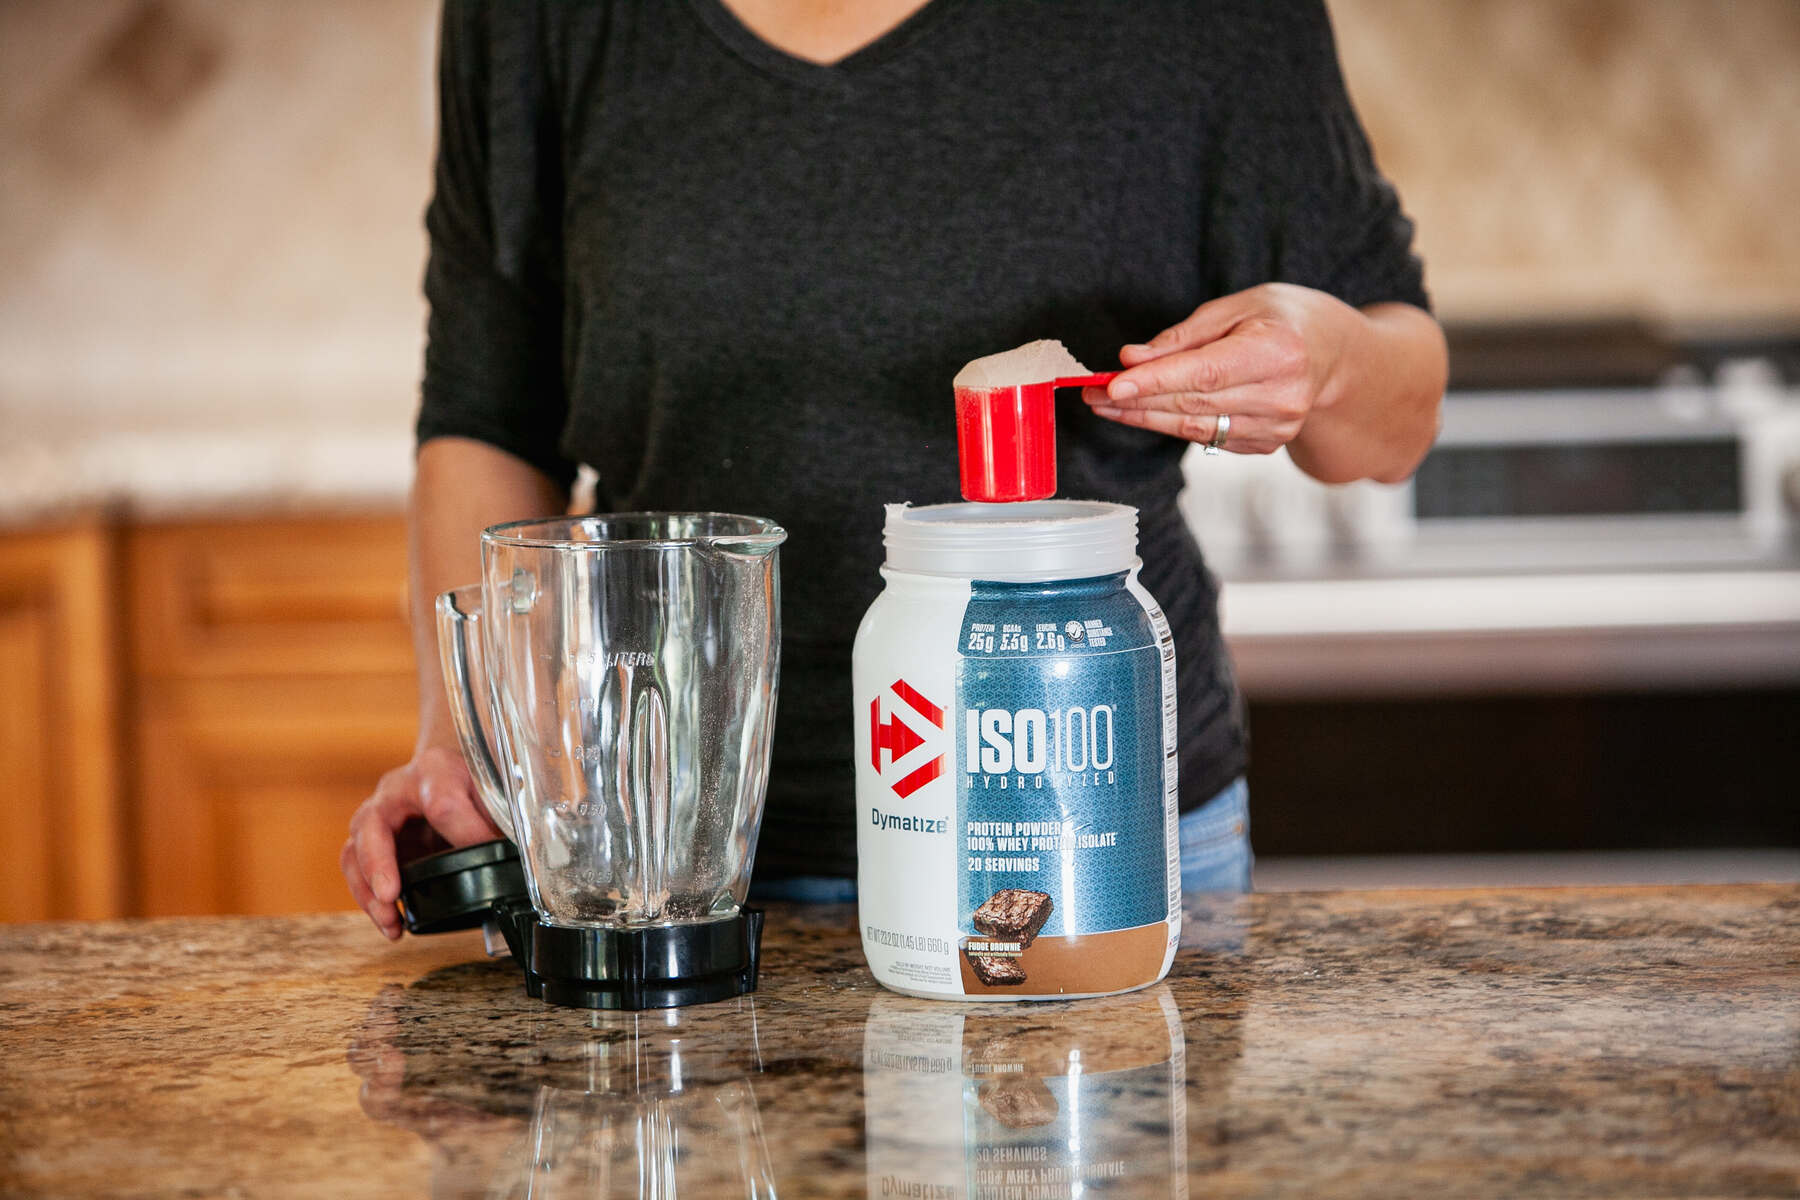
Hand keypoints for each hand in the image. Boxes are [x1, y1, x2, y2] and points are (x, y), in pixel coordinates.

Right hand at [342, 744, 502, 939]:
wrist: (448, 768)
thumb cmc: (471, 780)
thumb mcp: (492, 788)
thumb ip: (499, 816)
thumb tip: (514, 854)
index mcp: (434, 770)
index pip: (442, 803)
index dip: (465, 833)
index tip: (487, 854)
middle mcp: (396, 790)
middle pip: (374, 823)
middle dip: (379, 861)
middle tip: (390, 894)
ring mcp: (377, 815)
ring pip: (355, 850)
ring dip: (367, 890)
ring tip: (390, 921)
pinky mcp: (369, 841)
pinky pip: (356, 870)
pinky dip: (368, 900)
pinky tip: (392, 924)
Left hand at [1083, 283, 1360, 455]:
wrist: (1335, 356)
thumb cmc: (1285, 319)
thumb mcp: (1239, 307)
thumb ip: (1184, 336)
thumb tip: (1132, 358)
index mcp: (1278, 352)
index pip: (1205, 373)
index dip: (1155, 382)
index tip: (1111, 385)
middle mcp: (1282, 396)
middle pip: (1192, 404)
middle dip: (1135, 400)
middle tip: (1091, 392)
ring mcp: (1276, 427)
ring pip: (1193, 428)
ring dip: (1142, 417)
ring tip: (1103, 405)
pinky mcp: (1266, 445)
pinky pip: (1205, 438)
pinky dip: (1169, 424)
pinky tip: (1141, 413)